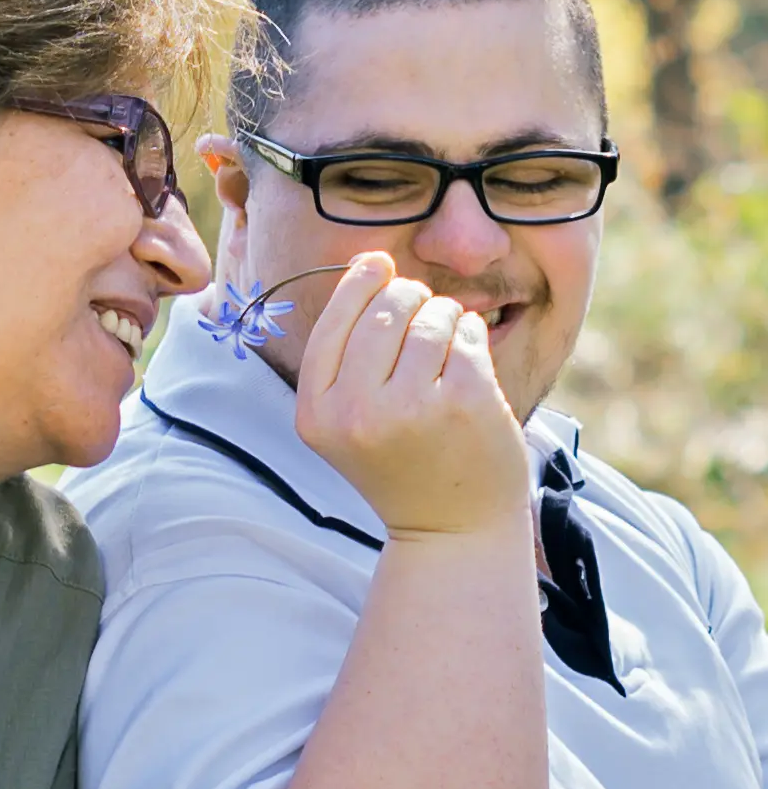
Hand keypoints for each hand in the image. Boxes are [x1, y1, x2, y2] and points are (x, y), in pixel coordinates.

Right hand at [296, 252, 529, 540]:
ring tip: (446, 354)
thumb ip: (349, 351)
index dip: (358, 281)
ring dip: (445, 318)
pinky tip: (469, 367)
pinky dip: (472, 337)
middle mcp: (354, 413)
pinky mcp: (462, 400)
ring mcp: (409, 408)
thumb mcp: (350, 418)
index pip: (333, 321)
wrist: (451, 530)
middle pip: (385, 308)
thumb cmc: (403, 462)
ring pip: (430, 314)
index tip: (378, 264)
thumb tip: (369, 259)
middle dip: (410, 298)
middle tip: (423, 318)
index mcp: (316, 415)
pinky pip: (466, 331)